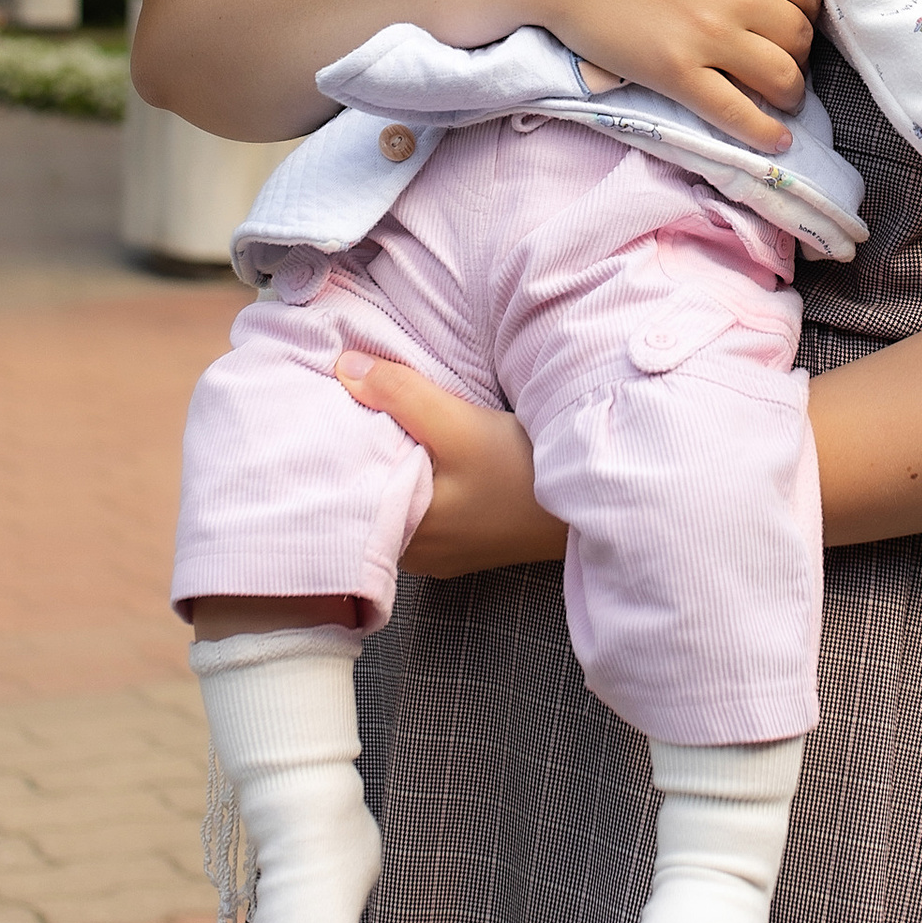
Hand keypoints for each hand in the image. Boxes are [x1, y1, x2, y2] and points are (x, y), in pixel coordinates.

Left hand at [338, 356, 566, 576]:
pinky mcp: (467, 544)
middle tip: (356, 411)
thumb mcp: (458, 425)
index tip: (332, 413)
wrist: (589, 504)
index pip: (351, 490)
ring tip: (387, 428)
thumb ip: (400, 395)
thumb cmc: (521, 473)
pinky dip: (420, 485)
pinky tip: (428, 458)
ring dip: (395, 471)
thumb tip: (344, 366)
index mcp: (404, 535)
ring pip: (400, 506)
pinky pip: (426, 513)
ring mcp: (444, 554)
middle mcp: (417, 556)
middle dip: (365, 457)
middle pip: (373, 498)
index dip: (340, 449)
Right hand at [510, 0, 832, 146]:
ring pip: (779, 79)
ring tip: (780, 97)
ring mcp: (710, 38)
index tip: (791, 16)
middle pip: (799, 38)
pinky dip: (762, 132)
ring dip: (788, 92)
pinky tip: (774, 140)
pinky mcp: (675, 73)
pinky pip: (735, 112)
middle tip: (782, 58)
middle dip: (797, 51)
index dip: (804, 6)